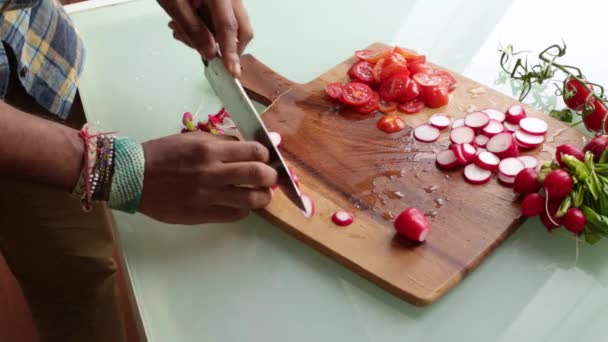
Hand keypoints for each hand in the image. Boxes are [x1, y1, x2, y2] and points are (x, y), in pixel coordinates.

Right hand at [139, 132, 276, 224]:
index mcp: (210, 149)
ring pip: (251, 199)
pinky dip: (244, 210)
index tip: (264, 158)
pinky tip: (240, 205)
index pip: (255, 151)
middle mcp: (212, 172)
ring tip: (261, 194)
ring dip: (262, 197)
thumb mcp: (193, 138)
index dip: (266, 155)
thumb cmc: (163, 154)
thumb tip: (253, 143)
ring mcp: (207, 195)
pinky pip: (234, 215)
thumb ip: (223, 142)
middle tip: (269, 178)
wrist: (133, 176)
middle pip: (258, 175)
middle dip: (271, 176)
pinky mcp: (201, 214)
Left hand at [158, 0, 252, 76]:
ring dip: (210, 38)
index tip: (232, 71)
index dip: (230, 51)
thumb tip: (209, 52)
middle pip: (241, 28)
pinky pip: (221, 20)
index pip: (228, 27)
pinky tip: (184, 26)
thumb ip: (193, 29)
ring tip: (180, 32)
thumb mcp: (174, 3)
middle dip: (228, 48)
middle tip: (209, 57)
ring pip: (231, 27)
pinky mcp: (220, 1)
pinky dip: (206, 29)